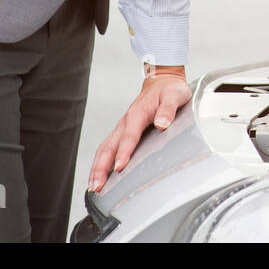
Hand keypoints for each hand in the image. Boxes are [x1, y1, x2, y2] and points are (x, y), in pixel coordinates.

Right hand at [87, 65, 190, 191]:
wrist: (162, 82)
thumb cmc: (170, 90)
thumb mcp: (175, 95)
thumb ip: (168, 109)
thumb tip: (162, 124)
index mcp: (138, 114)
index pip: (129, 136)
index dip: (123, 152)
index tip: (119, 167)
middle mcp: (125, 122)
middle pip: (109, 146)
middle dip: (102, 167)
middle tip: (97, 186)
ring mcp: (122, 127)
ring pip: (104, 149)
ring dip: (97, 167)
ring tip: (94, 187)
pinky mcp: (122, 132)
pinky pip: (107, 148)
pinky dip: (100, 162)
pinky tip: (99, 176)